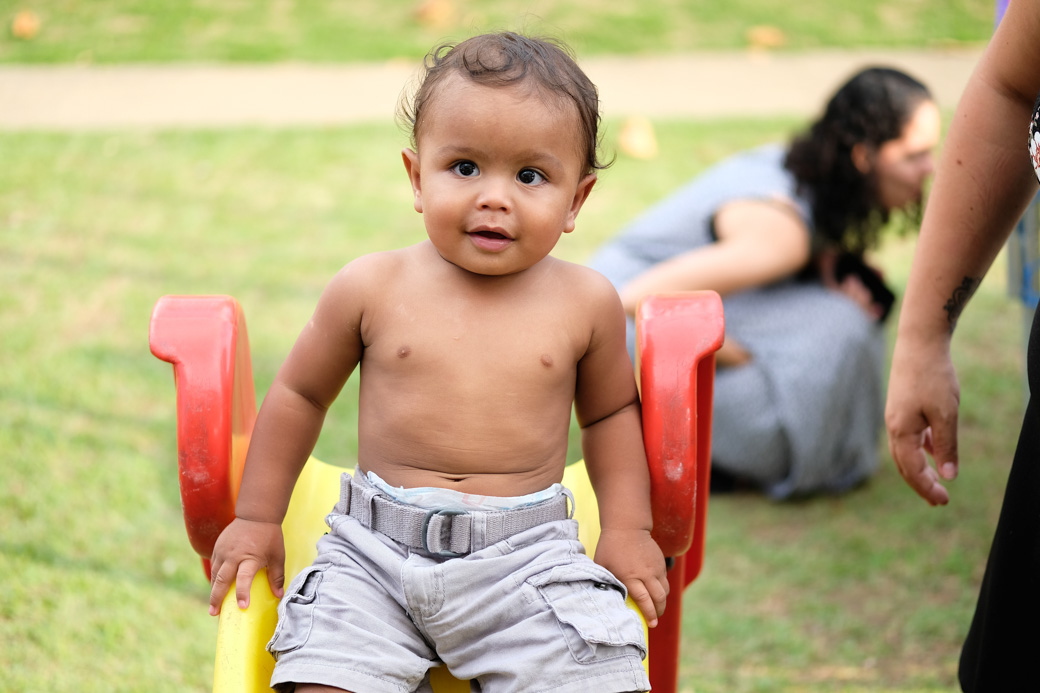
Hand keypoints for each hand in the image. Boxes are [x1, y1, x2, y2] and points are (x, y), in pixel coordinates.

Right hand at [207, 517, 285, 614]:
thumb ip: (277, 576)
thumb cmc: (269, 536)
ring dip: (213, 590)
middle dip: (217, 598)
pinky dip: (214, 578)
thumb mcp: (278, 556)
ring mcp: (223, 551)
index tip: (242, 607)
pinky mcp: (218, 547)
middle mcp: (233, 555)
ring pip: (215, 574)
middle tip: (214, 613)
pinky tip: (216, 587)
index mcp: (250, 557)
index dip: (242, 593)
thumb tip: (279, 596)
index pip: (244, 579)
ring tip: (213, 605)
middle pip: (222, 580)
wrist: (256, 515)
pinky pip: (214, 566)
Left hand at [593, 528, 668, 626]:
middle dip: (659, 611)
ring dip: (662, 601)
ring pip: (665, 590)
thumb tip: (605, 598)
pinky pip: (664, 580)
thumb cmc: (610, 547)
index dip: (649, 614)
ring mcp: (656, 568)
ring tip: (656, 607)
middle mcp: (646, 574)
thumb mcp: (602, 565)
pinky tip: (654, 591)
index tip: (651, 624)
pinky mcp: (661, 562)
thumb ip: (605, 582)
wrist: (627, 526)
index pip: (644, 600)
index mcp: (630, 576)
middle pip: (659, 598)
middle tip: (655, 619)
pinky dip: (662, 589)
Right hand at [885, 337, 960, 505]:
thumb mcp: (946, 414)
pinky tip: (934, 453)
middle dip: (921, 484)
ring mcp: (897, 417)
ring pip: (906, 452)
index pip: (912, 470)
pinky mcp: (902, 408)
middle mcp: (894, 427)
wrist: (919, 344)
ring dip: (920, 469)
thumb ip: (946, 445)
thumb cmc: (933, 378)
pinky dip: (921, 451)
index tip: (943, 501)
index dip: (927, 488)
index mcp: (901, 432)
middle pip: (905, 465)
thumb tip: (949, 475)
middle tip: (939, 501)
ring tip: (936, 483)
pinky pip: (910, 438)